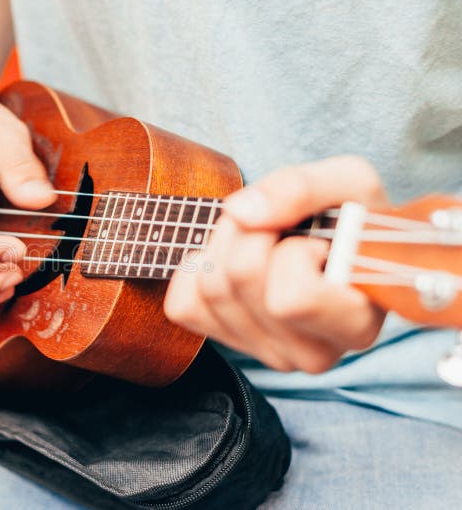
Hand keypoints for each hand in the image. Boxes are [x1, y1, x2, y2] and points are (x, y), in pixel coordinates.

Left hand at [164, 156, 388, 372]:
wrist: (334, 242)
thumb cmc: (350, 219)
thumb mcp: (350, 183)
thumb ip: (303, 188)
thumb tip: (240, 213)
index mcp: (356, 325)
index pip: (293, 299)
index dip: (294, 252)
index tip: (315, 240)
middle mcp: (314, 354)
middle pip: (241, 278)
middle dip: (250, 231)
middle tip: (279, 227)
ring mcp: (269, 355)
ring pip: (211, 289)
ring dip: (226, 243)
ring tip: (262, 241)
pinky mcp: (227, 344)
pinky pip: (182, 305)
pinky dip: (196, 270)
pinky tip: (233, 261)